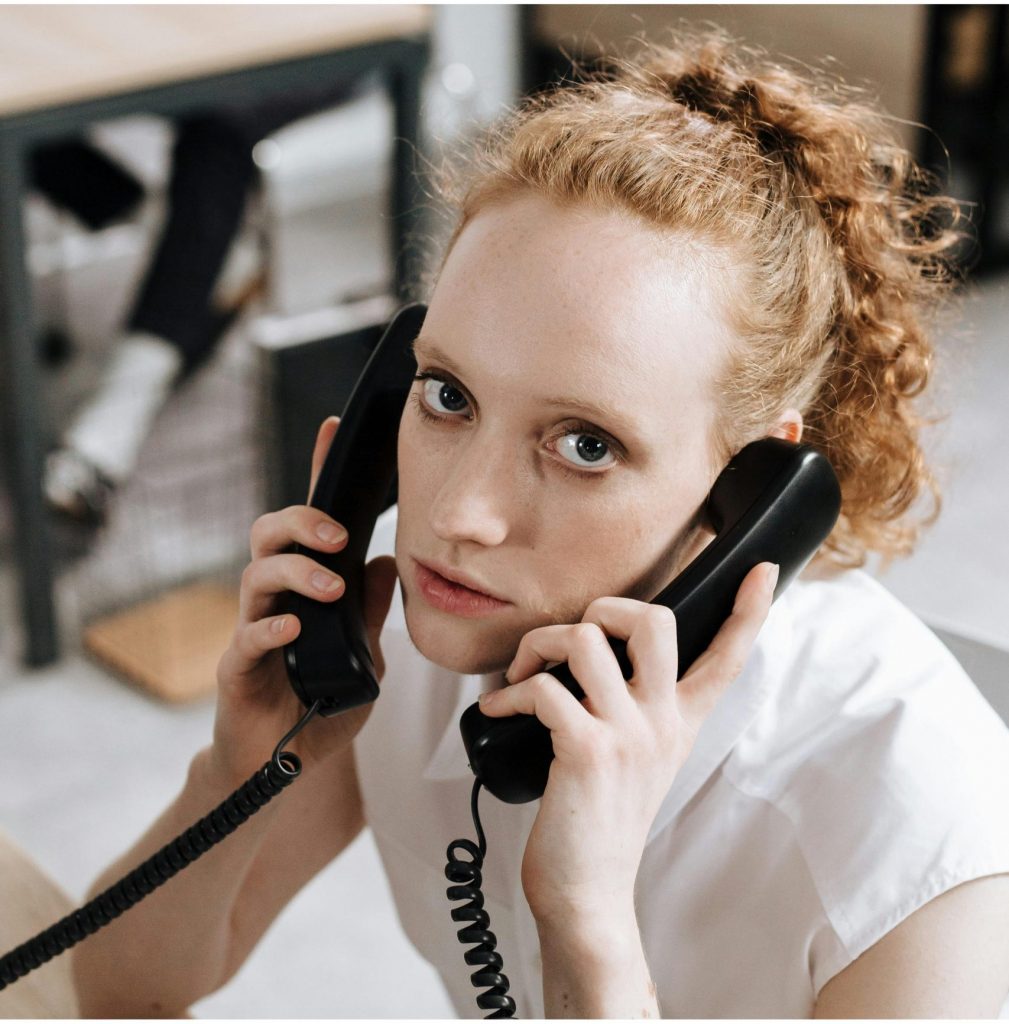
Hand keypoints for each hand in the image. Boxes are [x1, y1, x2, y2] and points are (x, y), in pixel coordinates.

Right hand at [209, 416, 397, 786]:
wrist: (286, 763)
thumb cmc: (321, 703)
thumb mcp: (364, 655)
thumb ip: (371, 612)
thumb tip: (388, 561)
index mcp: (306, 590)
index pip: (310, 525)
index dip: (317, 474)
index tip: (331, 429)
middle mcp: (275, 600)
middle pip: (270, 535)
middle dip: (302, 522)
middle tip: (338, 537)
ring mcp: (253, 630)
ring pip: (255, 575)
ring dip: (296, 572)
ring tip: (329, 588)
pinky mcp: (238, 669)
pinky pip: (246, 637)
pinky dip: (270, 626)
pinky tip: (293, 627)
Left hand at [477, 561, 778, 927]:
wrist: (586, 893)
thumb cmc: (599, 820)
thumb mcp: (638, 761)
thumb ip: (635, 711)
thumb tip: (591, 655)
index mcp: (680, 722)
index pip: (728, 657)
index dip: (749, 610)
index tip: (764, 568)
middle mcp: (663, 723)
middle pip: (655, 620)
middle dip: (606, 606)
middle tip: (576, 637)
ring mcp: (629, 735)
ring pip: (587, 638)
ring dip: (540, 644)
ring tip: (521, 675)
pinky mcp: (588, 751)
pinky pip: (544, 688)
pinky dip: (510, 692)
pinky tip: (498, 710)